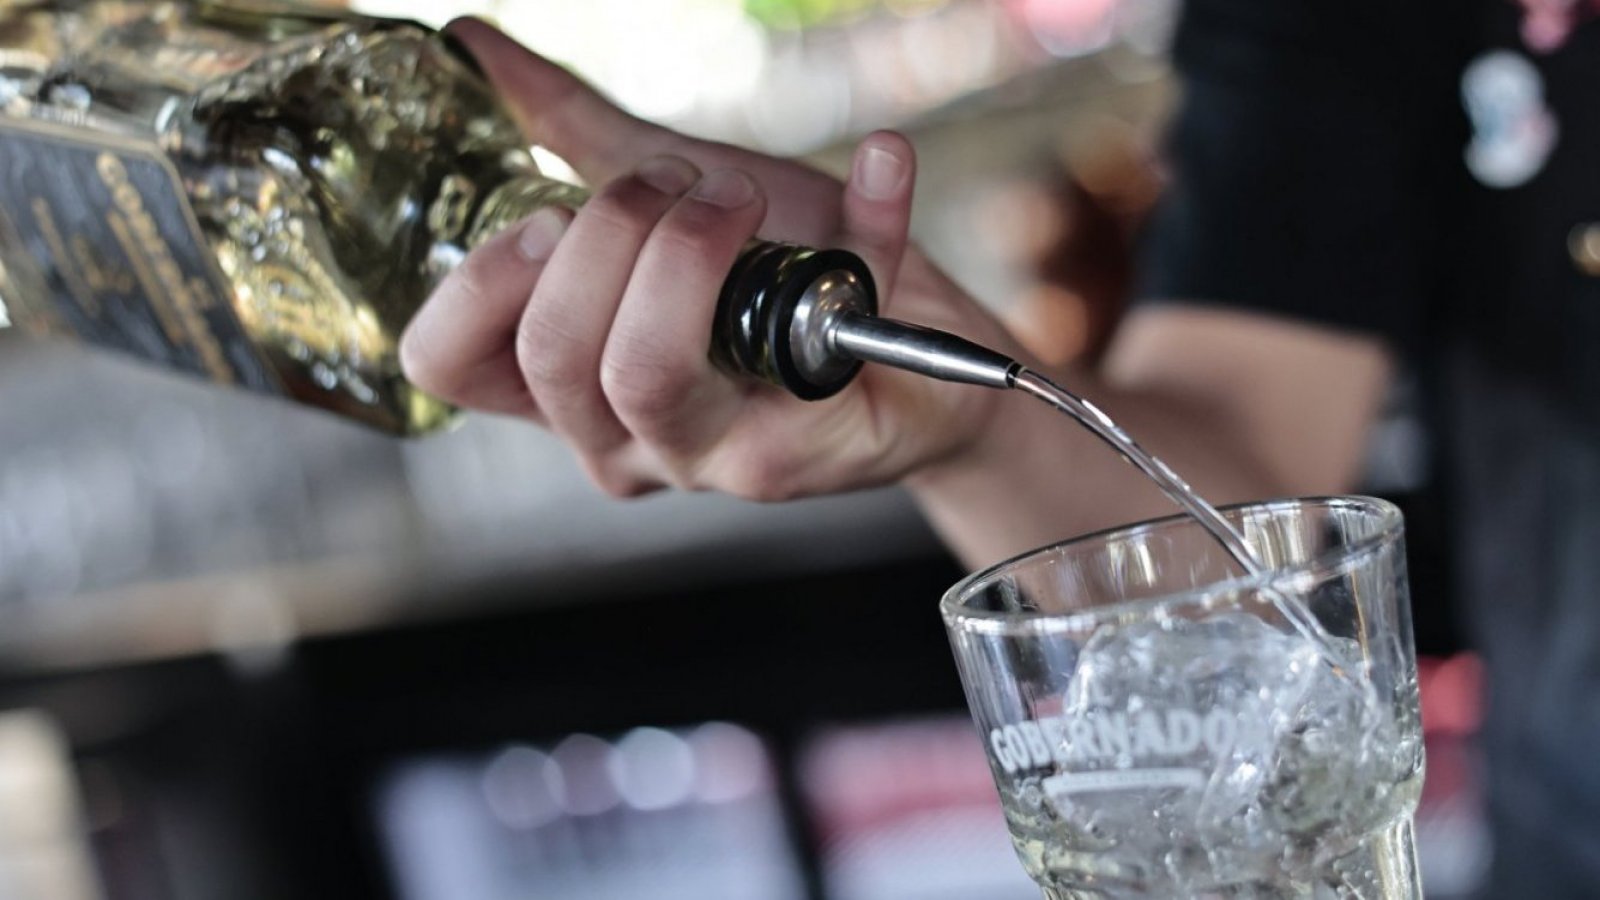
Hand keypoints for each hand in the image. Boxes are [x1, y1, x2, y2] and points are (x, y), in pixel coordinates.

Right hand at [401, 19, 1019, 499]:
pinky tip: (885, 161)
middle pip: (555, 353)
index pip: (449, 363)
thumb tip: (472, 43)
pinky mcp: (805, 447)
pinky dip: (866, 218)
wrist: (912, 360)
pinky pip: (821, 328)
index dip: (479, 278)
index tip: (549, 214)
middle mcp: (619, 437)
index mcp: (562, 384)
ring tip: (737, 195)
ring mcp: (708, 455)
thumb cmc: (773, 283)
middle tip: (674, 183)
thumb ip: (566, 133)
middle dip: (609, 233)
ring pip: (646, 371)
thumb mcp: (665, 202)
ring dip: (690, 247)